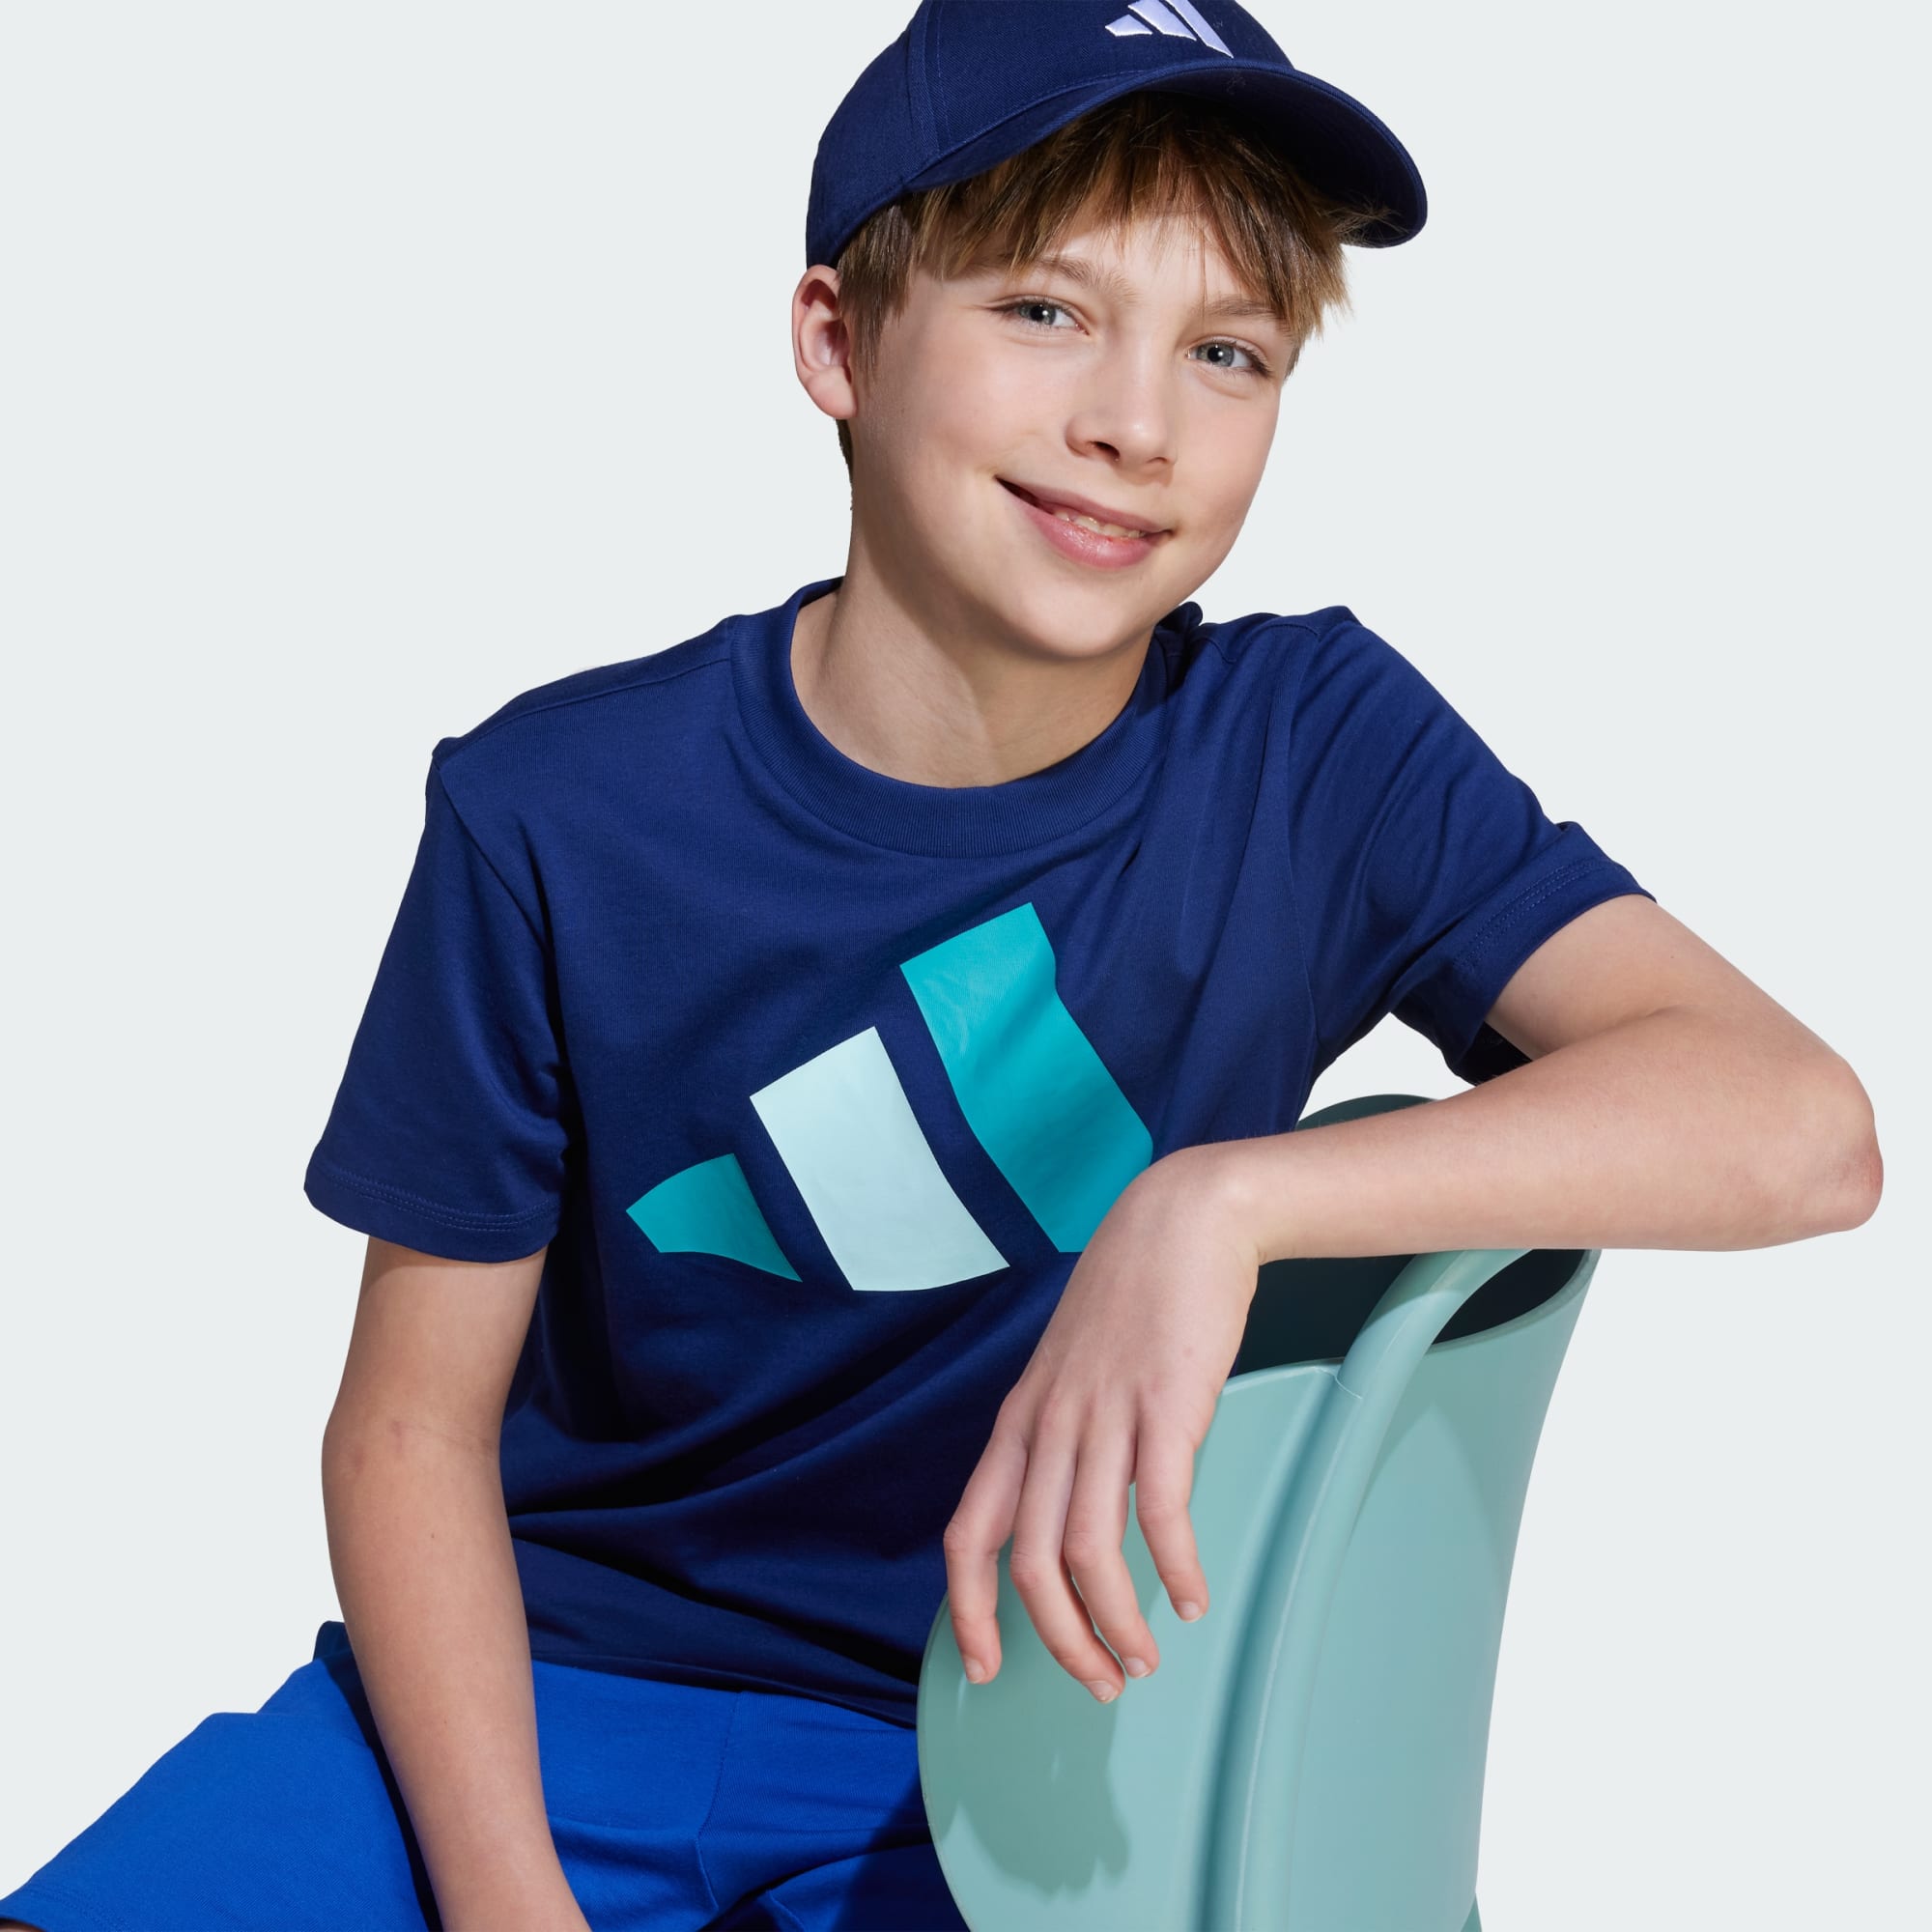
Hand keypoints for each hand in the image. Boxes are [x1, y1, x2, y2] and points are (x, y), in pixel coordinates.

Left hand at [942, 1146, 1261, 1700]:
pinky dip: (1175, 1568)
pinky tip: (1192, 1598)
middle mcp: (1049, 1425)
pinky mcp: (1165, 1406)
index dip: (969, 1611)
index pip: (968, 1535)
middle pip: (1028, 1562)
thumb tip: (1065, 1516)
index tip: (984, 1668)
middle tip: (1098, 1683)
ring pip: (1088, 1550)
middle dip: (1058, 1640)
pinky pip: (1161, 1511)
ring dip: (1115, 1623)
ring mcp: (1105, 1415)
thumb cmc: (1130, 1299)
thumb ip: (1060, 1438)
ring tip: (1144, 1660)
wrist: (1180, 1221)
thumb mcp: (1069, 1371)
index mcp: (1018, 1422)